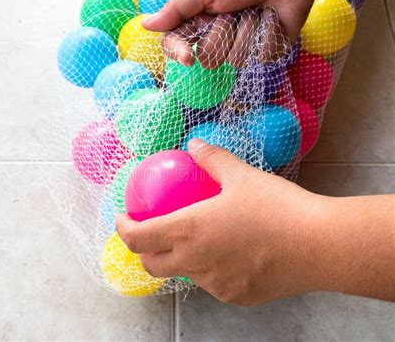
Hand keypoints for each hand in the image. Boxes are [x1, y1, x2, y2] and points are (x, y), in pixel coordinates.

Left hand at [116, 139, 394, 304]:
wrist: (319, 245)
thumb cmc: (278, 207)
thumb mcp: (241, 175)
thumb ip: (212, 159)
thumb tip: (193, 145)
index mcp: (189, 231)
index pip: (137, 238)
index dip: (122, 229)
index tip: (123, 218)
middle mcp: (195, 262)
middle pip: (152, 265)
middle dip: (143, 251)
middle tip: (151, 233)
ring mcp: (215, 284)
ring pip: (185, 274)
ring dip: (181, 259)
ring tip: (199, 240)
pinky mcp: (236, 296)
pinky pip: (213, 283)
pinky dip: (211, 269)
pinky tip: (231, 254)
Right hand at [142, 0, 320, 68]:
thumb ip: (176, 10)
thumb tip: (145, 25)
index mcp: (199, 21)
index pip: (178, 47)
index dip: (180, 53)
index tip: (188, 57)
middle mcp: (218, 37)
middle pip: (209, 57)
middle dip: (223, 32)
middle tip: (234, 10)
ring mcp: (242, 47)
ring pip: (236, 60)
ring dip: (248, 30)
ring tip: (256, 10)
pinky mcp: (265, 53)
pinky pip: (260, 58)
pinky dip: (266, 35)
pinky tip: (270, 19)